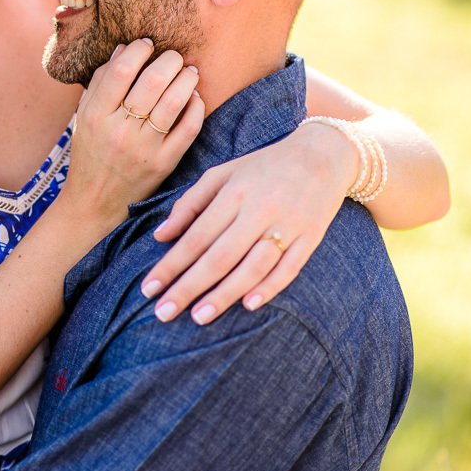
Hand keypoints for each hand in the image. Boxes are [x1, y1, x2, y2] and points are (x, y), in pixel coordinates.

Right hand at [60, 39, 203, 233]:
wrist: (94, 203)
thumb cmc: (90, 154)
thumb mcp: (84, 117)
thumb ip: (101, 82)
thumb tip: (125, 49)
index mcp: (94, 115)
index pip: (121, 70)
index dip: (139, 50)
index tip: (147, 45)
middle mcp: (119, 131)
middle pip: (152, 81)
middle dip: (170, 59)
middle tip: (174, 56)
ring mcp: (143, 149)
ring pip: (174, 101)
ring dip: (187, 78)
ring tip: (188, 72)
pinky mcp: (164, 163)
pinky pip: (188, 128)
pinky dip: (197, 107)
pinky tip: (194, 98)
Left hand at [141, 120, 356, 323]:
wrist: (323, 154)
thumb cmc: (262, 167)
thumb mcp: (221, 174)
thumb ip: (189, 204)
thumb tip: (160, 236)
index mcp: (233, 194)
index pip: (195, 237)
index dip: (170, 265)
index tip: (148, 289)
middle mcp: (259, 210)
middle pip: (219, 257)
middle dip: (188, 287)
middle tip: (163, 313)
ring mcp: (288, 225)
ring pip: (253, 267)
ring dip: (225, 294)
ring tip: (198, 316)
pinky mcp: (311, 237)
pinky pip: (289, 268)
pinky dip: (270, 287)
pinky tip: (248, 305)